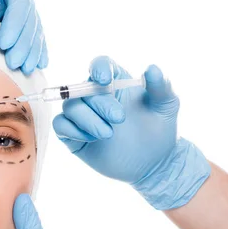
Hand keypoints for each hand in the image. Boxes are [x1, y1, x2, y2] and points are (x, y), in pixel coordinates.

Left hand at [0, 0, 46, 73]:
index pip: (19, 1)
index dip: (15, 24)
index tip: (4, 45)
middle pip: (30, 19)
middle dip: (24, 43)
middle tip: (14, 64)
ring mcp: (17, 10)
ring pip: (33, 31)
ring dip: (31, 52)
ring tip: (25, 71)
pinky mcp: (15, 26)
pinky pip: (31, 40)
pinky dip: (35, 53)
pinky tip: (37, 67)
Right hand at [52, 56, 209, 209]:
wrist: (152, 163)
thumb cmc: (159, 130)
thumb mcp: (167, 106)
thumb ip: (161, 86)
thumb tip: (152, 68)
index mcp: (115, 83)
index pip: (99, 65)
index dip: (98, 69)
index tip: (105, 80)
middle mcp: (95, 96)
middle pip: (82, 89)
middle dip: (100, 104)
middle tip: (119, 119)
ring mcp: (82, 115)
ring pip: (70, 107)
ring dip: (88, 120)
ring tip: (107, 134)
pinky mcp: (73, 134)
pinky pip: (60, 125)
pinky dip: (72, 130)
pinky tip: (92, 139)